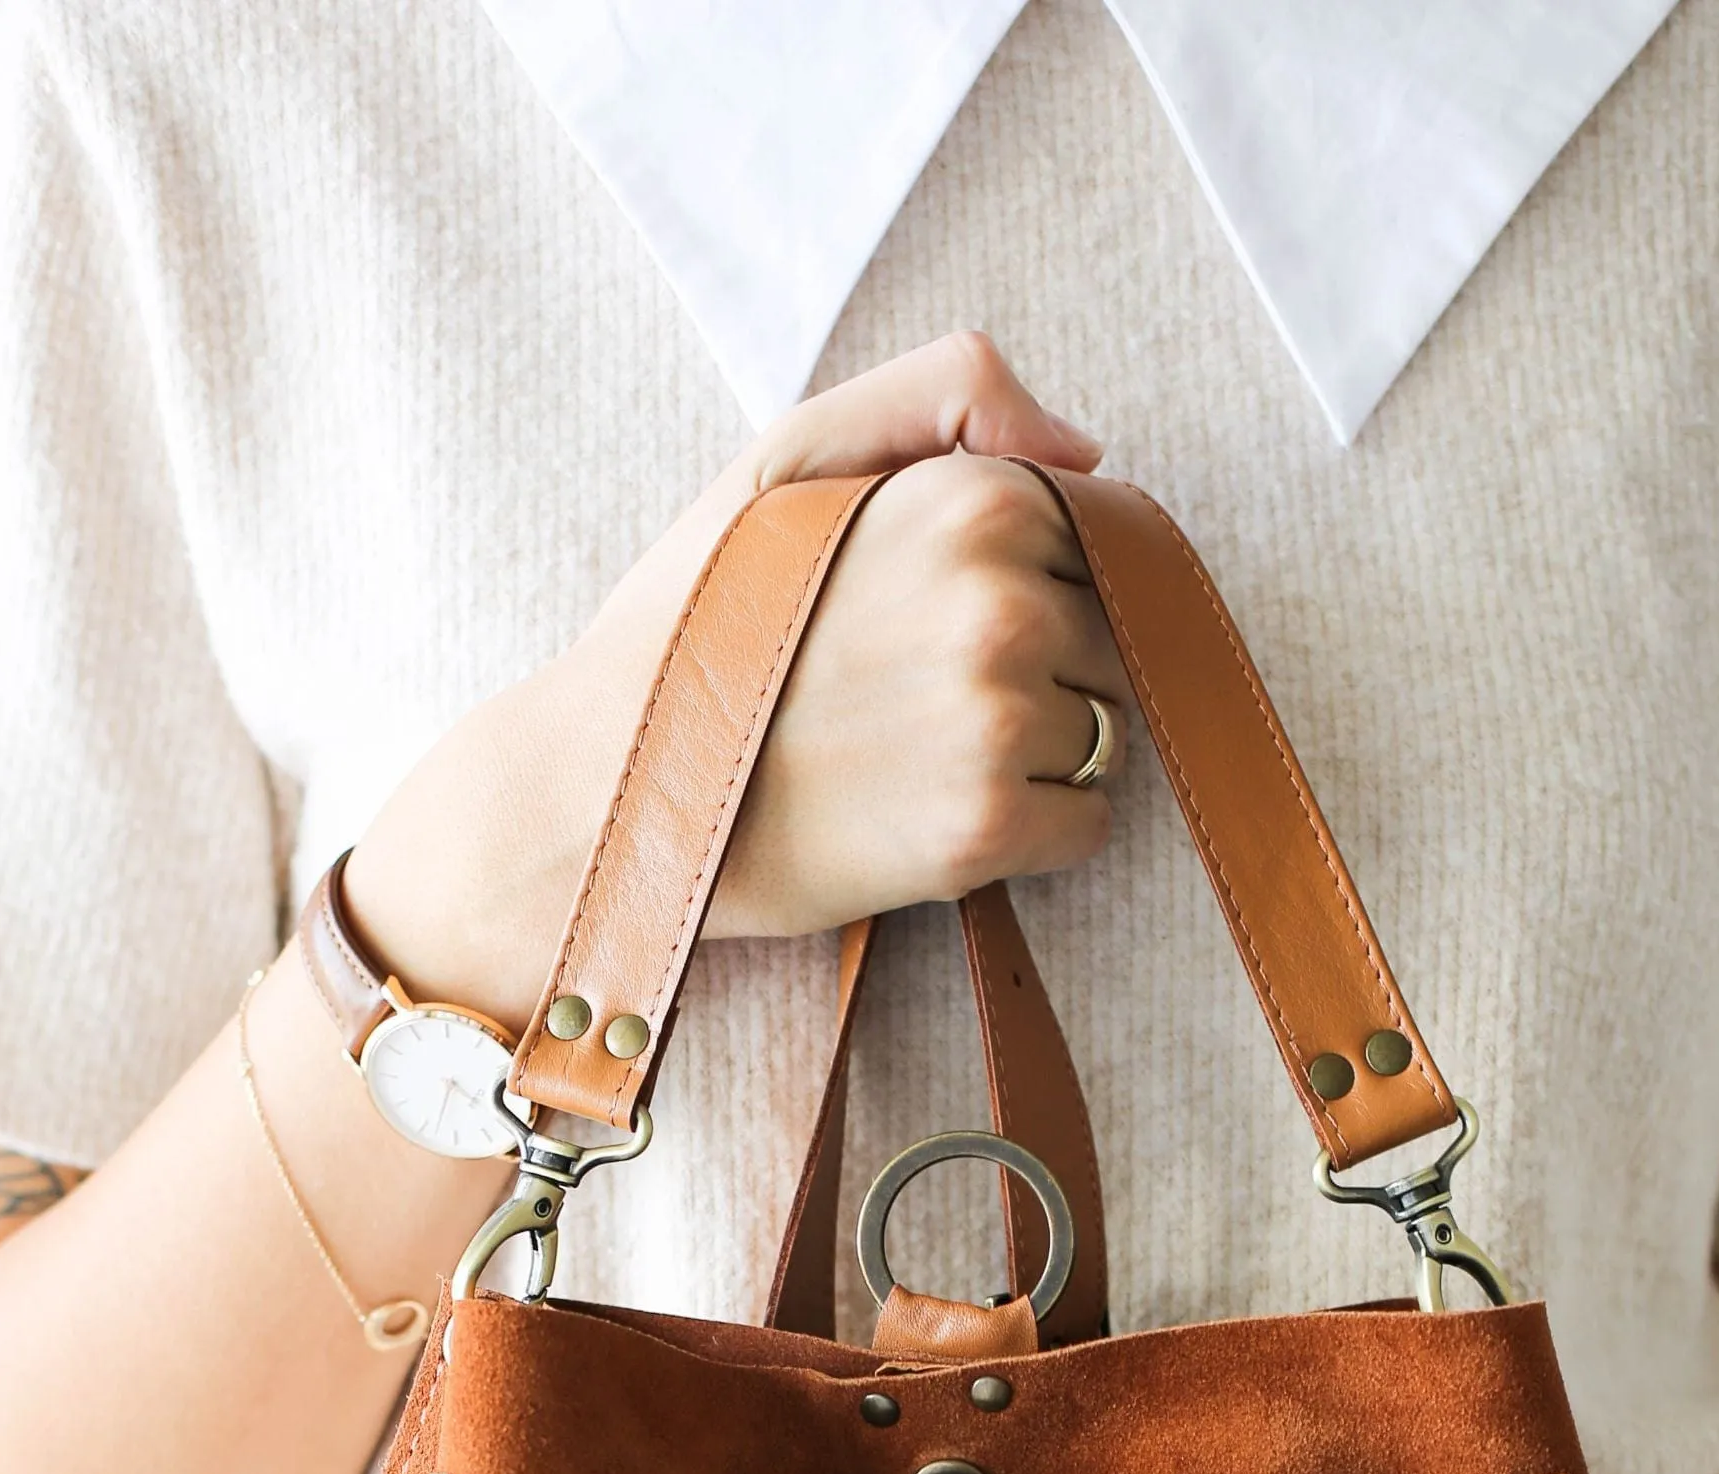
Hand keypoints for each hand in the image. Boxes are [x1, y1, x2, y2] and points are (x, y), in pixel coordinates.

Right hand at [347, 332, 1123, 1028]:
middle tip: (916, 696)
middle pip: (1110, 640)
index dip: (1032, 583)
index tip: (938, 618)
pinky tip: (936, 818)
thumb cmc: (701, 618)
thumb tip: (1086, 452)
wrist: (608, 785)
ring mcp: (996, 720)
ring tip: (917, 755)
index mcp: (972, 496)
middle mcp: (1001, 601)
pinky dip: (1035, 834)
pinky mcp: (984, 831)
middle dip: (1044, 668)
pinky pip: (1087, 828)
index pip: (1099, 541)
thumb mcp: (794, 451)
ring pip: (1106, 735)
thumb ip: (948, 393)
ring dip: (1038, 756)